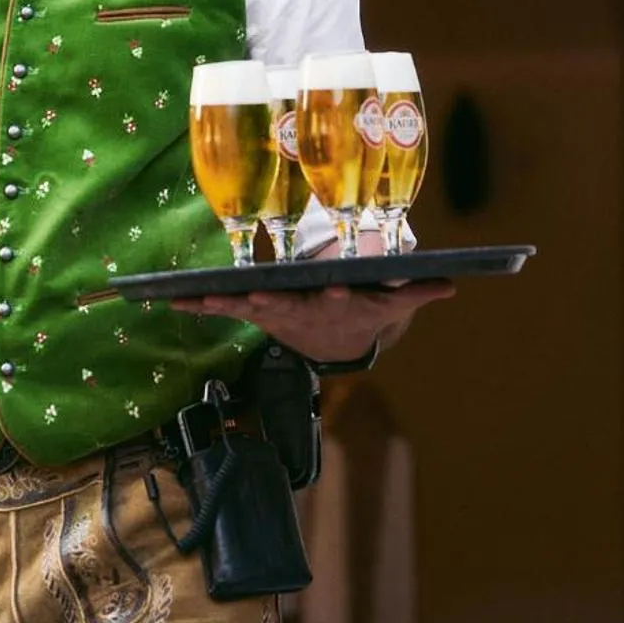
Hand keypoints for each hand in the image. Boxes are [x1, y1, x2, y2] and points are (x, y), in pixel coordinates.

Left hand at [170, 277, 451, 362]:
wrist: (336, 339)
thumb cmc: (363, 308)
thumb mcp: (391, 302)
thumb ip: (416, 291)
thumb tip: (451, 283)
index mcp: (338, 305)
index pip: (343, 299)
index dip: (342, 294)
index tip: (340, 286)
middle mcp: (303, 312)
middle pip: (288, 306)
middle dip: (272, 301)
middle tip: (256, 295)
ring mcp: (274, 313)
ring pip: (247, 308)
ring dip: (224, 304)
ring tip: (197, 297)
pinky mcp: (253, 311)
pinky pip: (223, 307)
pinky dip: (198, 305)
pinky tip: (172, 301)